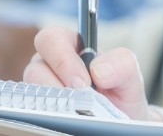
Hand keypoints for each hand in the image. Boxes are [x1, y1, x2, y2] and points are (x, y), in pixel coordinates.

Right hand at [26, 26, 159, 121]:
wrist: (119, 120)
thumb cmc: (120, 93)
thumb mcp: (129, 76)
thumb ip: (121, 63)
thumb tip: (97, 70)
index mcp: (70, 46)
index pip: (52, 38)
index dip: (62, 59)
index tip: (83, 82)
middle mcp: (50, 66)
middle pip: (35, 68)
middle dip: (55, 85)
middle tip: (79, 101)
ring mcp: (43, 89)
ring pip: (33, 94)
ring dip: (54, 104)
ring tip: (76, 115)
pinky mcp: (42, 110)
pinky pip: (36, 113)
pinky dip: (50, 119)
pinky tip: (68, 124)